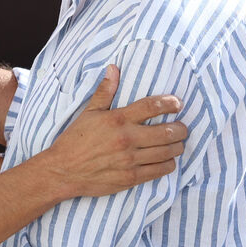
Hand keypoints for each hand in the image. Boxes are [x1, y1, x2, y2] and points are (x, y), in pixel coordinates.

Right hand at [38, 65, 186, 198]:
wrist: (63, 171)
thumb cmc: (74, 141)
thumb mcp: (88, 113)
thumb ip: (105, 91)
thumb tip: (114, 68)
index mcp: (117, 119)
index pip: (152, 107)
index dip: (170, 103)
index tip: (178, 103)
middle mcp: (126, 139)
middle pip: (167, 132)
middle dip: (180, 129)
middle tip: (182, 127)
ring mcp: (130, 160)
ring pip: (167, 152)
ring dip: (178, 147)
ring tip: (178, 143)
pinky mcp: (130, 178)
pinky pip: (159, 170)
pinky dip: (168, 164)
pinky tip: (168, 160)